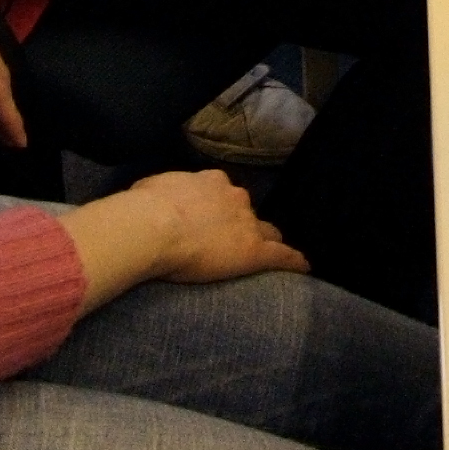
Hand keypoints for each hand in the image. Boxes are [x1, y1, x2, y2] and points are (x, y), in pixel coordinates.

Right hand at [66, 169, 305, 313]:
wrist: (154, 224)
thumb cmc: (145, 207)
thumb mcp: (151, 190)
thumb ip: (161, 192)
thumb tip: (153, 196)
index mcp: (211, 182)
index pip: (224, 195)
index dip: (221, 208)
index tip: (215, 219)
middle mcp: (234, 198)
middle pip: (247, 212)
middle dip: (244, 224)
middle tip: (233, 240)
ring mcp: (248, 224)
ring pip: (267, 232)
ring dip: (266, 241)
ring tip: (270, 253)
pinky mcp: (255, 251)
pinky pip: (282, 255)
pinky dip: (293, 261)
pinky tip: (303, 267)